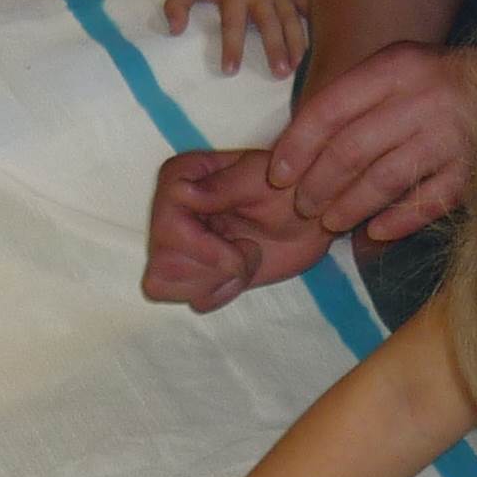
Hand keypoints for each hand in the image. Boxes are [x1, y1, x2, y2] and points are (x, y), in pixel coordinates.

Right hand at [143, 149, 334, 311]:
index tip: (241, 242)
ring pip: (165, 284)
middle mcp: (170, 210)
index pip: (165, 228)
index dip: (203, 248)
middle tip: (246, 250)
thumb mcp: (263, 179)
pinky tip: (239, 275)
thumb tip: (184, 194)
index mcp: (181, 178)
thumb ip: (224, 185)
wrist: (313, 218)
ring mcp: (177, 244)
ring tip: (243, 261)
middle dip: (213, 268)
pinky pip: (189, 299)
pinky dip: (219, 293)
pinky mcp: (192, 271)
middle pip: (163, 263)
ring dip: (214, 281)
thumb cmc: (292, 188)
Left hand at [164, 0, 309, 76]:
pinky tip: (312, 47)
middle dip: (275, 49)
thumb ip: (178, 4)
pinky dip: (311, 25)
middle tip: (279, 73)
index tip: (230, 70)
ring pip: (291, 21)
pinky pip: (307, 7)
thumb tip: (173, 31)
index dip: (231, 48)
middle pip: (269, 26)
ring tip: (296, 66)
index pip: (232, 26)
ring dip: (295, 44)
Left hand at [269, 41, 476, 240]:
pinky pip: (425, 203)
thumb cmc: (441, 82)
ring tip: (330, 222)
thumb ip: (355, 97)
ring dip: (349, 207)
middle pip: (351, 150)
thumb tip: (298, 143)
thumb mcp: (398, 68)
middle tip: (302, 206)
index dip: (297, 146)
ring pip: (384, 180)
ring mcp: (449, 136)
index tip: (278, 174)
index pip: (329, 109)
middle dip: (318, 184)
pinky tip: (374, 234)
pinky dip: (396, 222)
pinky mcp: (472, 168)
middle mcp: (421, 99)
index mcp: (395, 68)